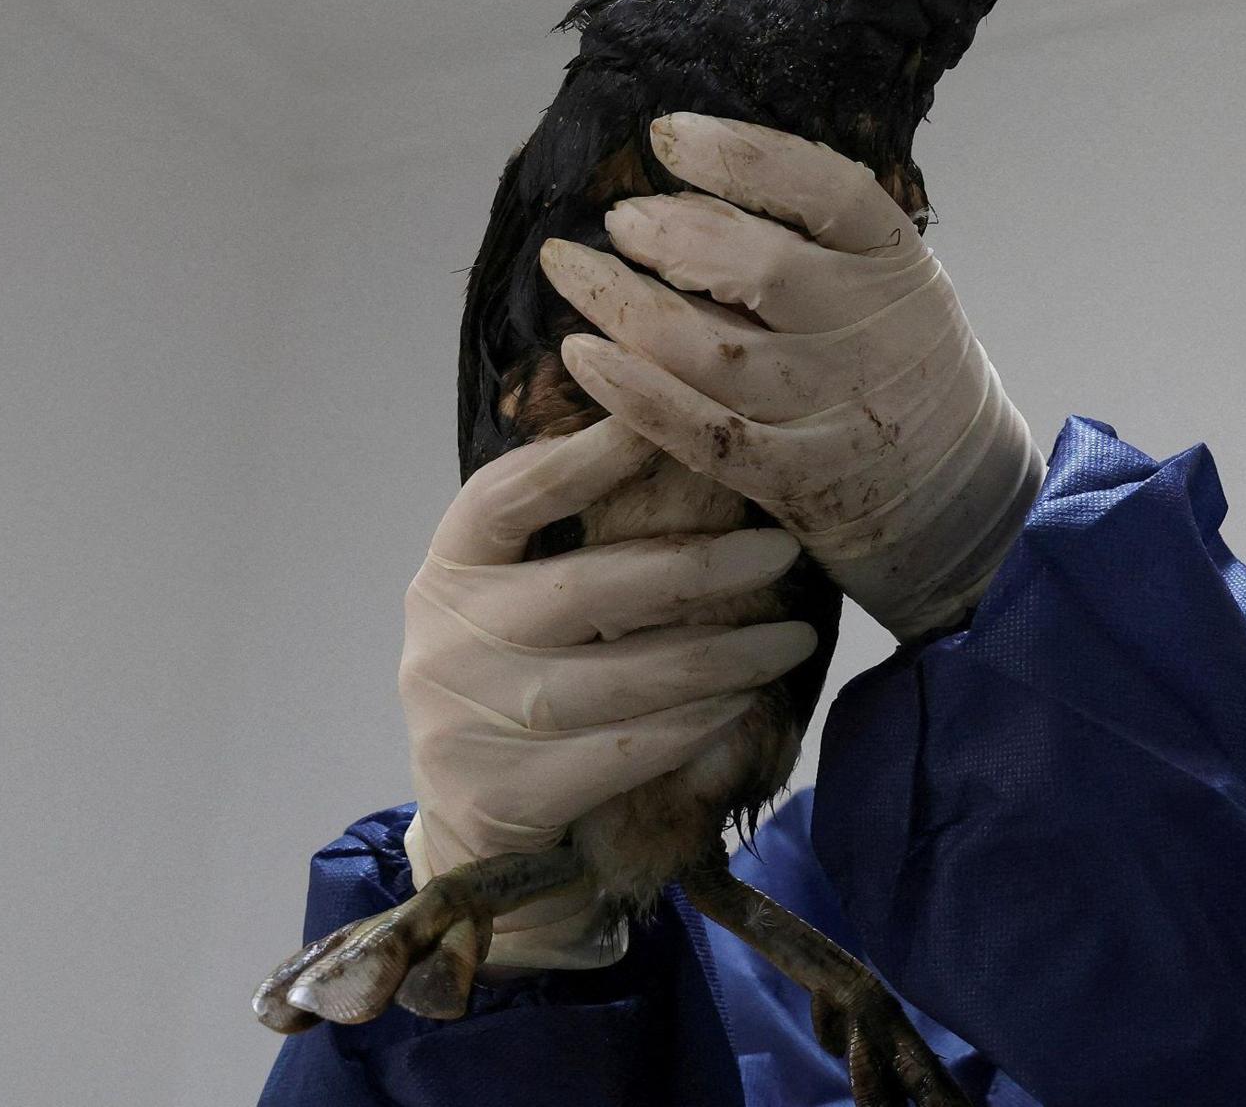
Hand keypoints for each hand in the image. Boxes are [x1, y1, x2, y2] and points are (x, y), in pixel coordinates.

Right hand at [399, 416, 819, 967]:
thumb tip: (676, 441)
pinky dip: (697, 722)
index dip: (583, 458)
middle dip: (700, 568)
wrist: (472, 822)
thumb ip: (568, 534)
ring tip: (797, 638)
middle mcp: (448, 639)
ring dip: (725, 655)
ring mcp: (471, 721)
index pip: (507, 496)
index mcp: (450, 568)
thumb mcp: (515, 597)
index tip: (663, 424)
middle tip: (783, 551)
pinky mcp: (511, 794)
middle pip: (587, 590)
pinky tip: (747, 700)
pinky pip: (627, 750)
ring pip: (622, 679)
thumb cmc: (520, 674)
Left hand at [537, 113, 1041, 639]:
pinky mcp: (797, 478)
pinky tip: (582, 357)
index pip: (828, 191)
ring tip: (572, 269)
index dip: (743, 155)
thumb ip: (822, 238)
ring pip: (714, 352)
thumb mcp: (896, 284)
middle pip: (762, 269)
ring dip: (627, 305)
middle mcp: (869, 334)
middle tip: (619, 220)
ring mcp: (832, 410)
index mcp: (897, 268)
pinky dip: (638, 396)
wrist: (957, 492)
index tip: (668, 135)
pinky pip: (704, 435)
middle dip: (673, 234)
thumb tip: (697, 175)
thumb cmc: (899, 364)